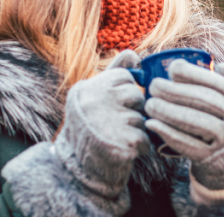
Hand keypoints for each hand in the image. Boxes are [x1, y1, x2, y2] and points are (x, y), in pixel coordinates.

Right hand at [54, 50, 149, 197]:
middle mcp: (94, 102)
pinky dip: (140, 147)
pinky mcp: (120, 143)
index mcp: (87, 88)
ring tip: (116, 138)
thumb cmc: (90, 128)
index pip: (124, 76)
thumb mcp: (94, 96)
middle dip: (132, 110)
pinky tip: (124, 150)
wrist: (78, 170)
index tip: (113, 105)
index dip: (125, 92)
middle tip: (115, 123)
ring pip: (141, 118)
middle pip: (136, 95)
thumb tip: (134, 53)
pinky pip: (145, 138)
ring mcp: (106, 122)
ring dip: (135, 130)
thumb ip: (114, 72)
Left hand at [145, 61, 223, 189]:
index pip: (216, 84)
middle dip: (176, 92)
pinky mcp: (209, 157)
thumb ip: (223, 83)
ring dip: (169, 112)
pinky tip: (152, 124)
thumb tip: (218, 63)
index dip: (194, 74)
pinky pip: (188, 145)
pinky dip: (168, 133)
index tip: (172, 68)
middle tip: (153, 86)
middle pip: (204, 101)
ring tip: (149, 104)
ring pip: (196, 122)